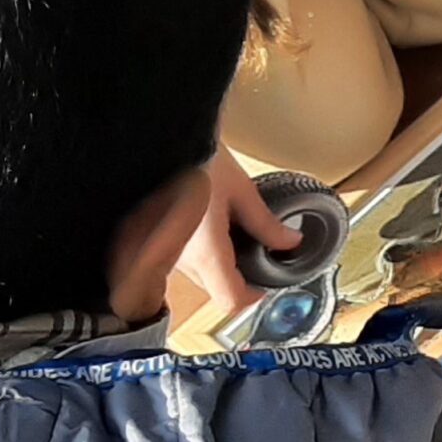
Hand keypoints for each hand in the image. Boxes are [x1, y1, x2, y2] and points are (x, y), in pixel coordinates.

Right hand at [174, 145, 296, 318]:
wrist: (158, 140)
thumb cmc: (198, 159)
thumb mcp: (241, 191)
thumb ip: (266, 224)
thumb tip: (290, 242)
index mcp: (205, 253)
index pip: (229, 301)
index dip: (252, 297)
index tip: (266, 281)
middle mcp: (181, 260)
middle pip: (214, 288)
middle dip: (237, 275)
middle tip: (257, 250)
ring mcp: (163, 252)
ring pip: (198, 273)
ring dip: (218, 261)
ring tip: (232, 230)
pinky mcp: (151, 240)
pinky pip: (182, 257)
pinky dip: (200, 249)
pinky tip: (209, 223)